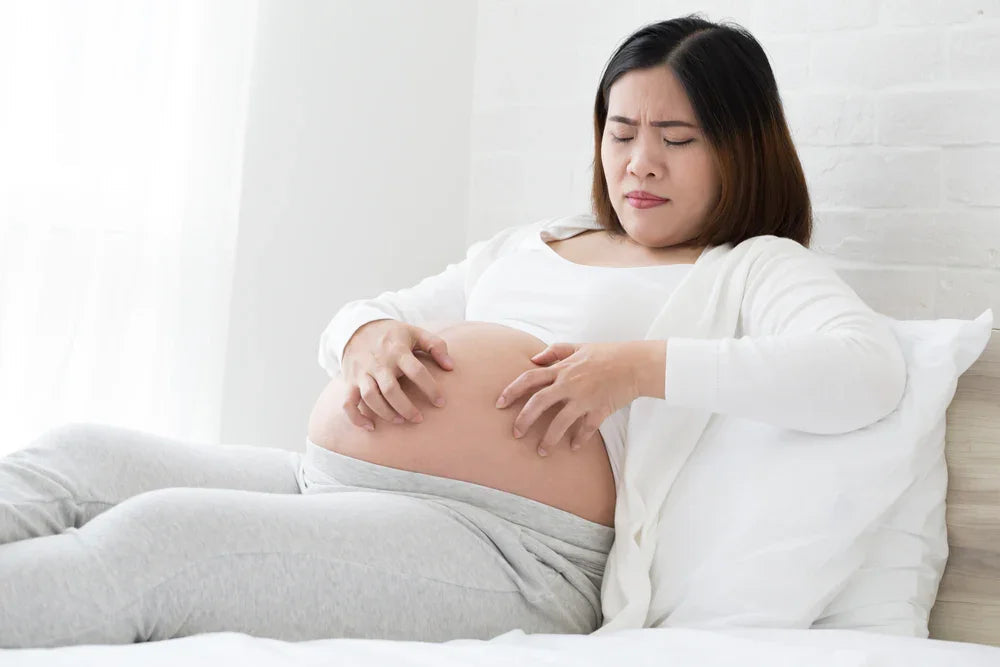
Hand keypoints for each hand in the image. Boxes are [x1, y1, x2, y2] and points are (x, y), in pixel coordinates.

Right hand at [341, 319, 452, 429]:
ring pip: (371, 397)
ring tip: (401, 421)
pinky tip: (371, 427)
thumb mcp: (415, 332)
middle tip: (420, 419)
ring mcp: (362, 373)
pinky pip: (348, 403)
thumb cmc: (392, 335)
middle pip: (391, 390)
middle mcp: (379, 363)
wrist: (356, 328)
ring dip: (386, 413)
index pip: (416, 371)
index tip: (441, 403)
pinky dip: (356, 418)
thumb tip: (451, 367)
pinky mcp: (349, 381)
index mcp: (397, 351)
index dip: (430, 389)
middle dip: (406, 408)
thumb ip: (436, 346)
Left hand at [494, 341, 640, 455]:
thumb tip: (534, 358)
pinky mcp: (599, 410)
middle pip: (539, 403)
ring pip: (560, 422)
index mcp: (562, 369)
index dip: (511, 390)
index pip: (529, 378)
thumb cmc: (608, 354)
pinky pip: (586, 429)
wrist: (635, 364)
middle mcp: (569, 384)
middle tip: (515, 433)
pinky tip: (573, 448)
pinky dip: (579, 439)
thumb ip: (555, 351)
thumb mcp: (579, 347)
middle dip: (524, 419)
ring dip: (549, 438)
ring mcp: (584, 398)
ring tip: (541, 452)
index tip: (499, 403)